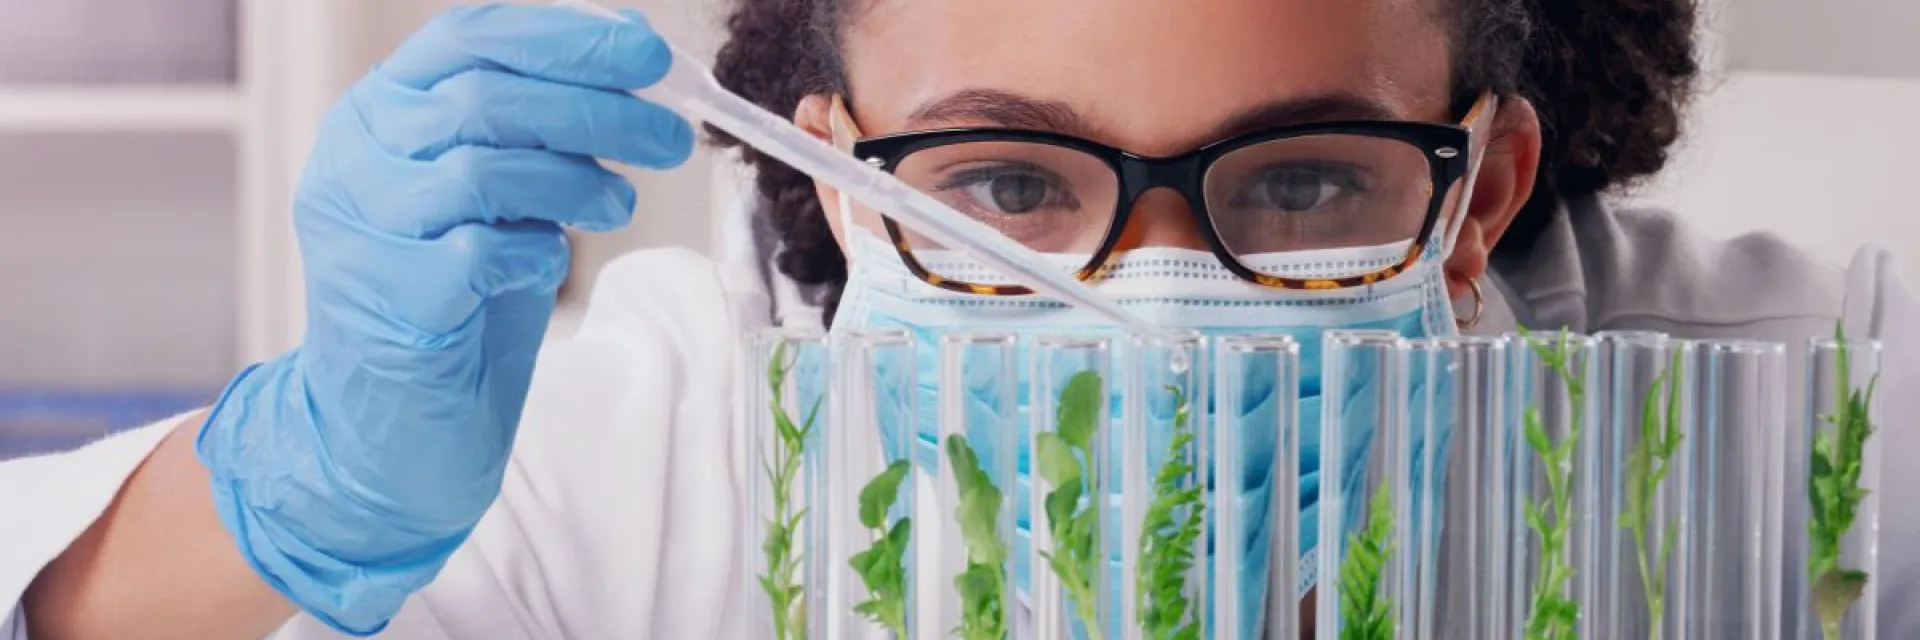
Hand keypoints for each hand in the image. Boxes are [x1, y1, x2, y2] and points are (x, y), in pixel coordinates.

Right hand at [193, 5, 691, 633]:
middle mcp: (355, 159)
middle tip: (671, 138)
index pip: (471, 37)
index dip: (567, 37)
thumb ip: (540, 132)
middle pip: (488, 99)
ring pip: (484, 169)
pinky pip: (481, 252)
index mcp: (378, 113)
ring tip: (617, 207)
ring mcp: (361, 230)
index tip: (648, 55)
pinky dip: (535, 253)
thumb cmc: (454, 302)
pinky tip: (546, 268)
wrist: (389, 430)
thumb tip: (638, 65)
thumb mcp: (498, 196)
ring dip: (577, 181)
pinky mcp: (388, 301)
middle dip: (599, 111)